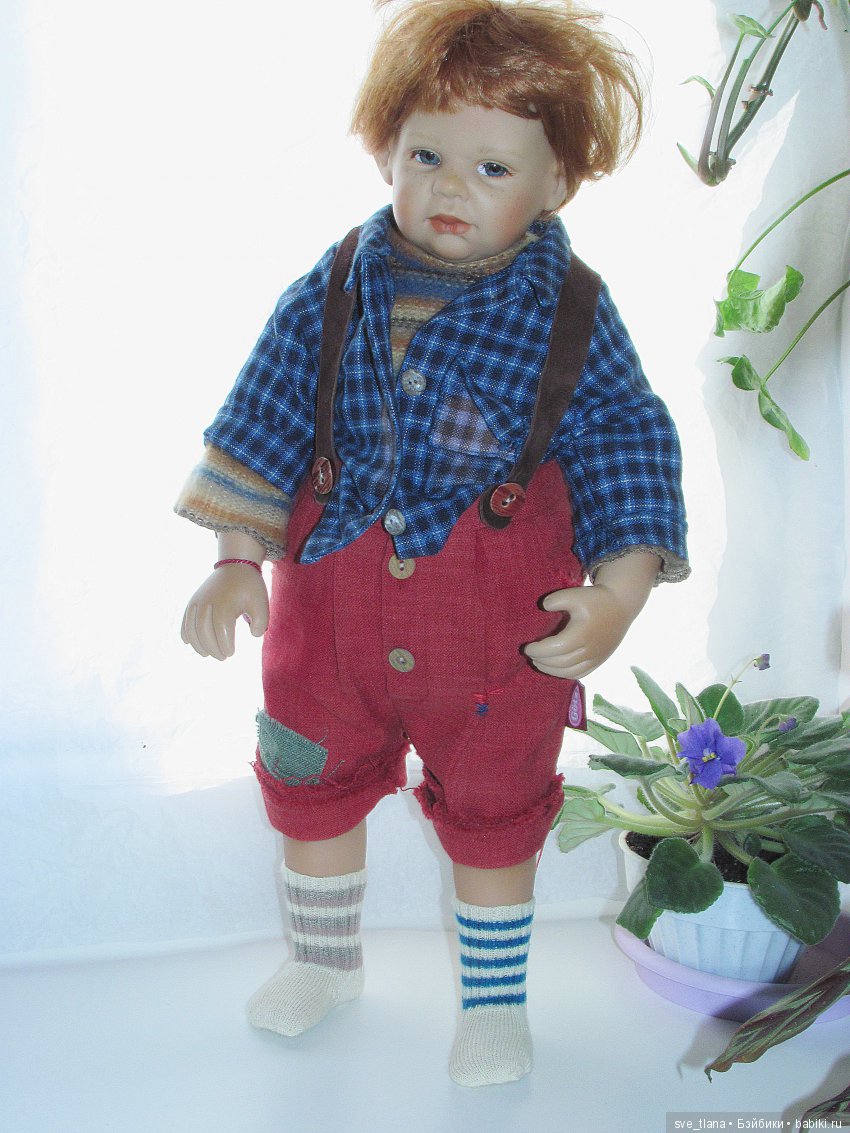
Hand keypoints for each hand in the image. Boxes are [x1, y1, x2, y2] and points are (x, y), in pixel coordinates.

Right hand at [181, 564, 268, 659]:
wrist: (236, 565)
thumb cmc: (250, 587)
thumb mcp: (262, 603)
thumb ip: (261, 622)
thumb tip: (253, 635)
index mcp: (225, 605)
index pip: (222, 632)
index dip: (225, 646)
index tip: (231, 653)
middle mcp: (208, 604)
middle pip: (204, 632)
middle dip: (212, 649)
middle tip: (222, 658)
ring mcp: (198, 602)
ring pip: (192, 628)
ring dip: (198, 644)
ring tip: (206, 654)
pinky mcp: (193, 601)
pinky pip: (185, 620)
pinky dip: (186, 633)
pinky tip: (189, 643)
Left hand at [522, 552, 660, 679]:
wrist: (621, 605)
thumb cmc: (596, 599)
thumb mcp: (575, 594)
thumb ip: (556, 599)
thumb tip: (542, 606)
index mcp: (582, 634)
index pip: (555, 649)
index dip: (538, 650)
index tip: (527, 647)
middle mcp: (589, 649)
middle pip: (560, 663)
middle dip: (542, 661)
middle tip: (530, 655)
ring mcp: (596, 657)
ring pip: (570, 672)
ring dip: (551, 671)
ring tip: (538, 663)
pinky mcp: (600, 660)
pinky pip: (580, 674)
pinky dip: (565, 674)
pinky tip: (555, 669)